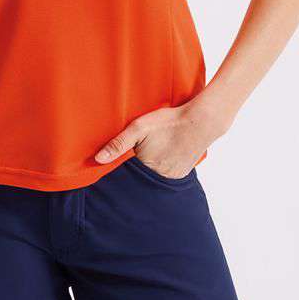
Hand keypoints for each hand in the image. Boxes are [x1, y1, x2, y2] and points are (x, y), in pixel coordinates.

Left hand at [94, 96, 231, 178]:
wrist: (200, 121)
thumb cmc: (168, 122)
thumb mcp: (138, 127)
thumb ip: (118, 144)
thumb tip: (97, 159)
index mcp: (146, 168)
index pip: (128, 173)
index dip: (124, 166)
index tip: (124, 157)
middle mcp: (159, 178)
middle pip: (141, 174)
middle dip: (138, 166)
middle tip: (145, 148)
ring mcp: (172, 177)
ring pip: (154, 175)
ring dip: (152, 166)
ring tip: (156, 149)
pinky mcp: (182, 174)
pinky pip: (167, 174)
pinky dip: (164, 166)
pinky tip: (166, 152)